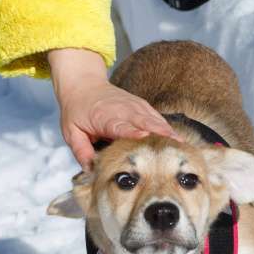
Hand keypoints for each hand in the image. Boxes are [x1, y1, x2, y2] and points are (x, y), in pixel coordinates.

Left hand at [49, 48, 176, 169]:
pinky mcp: (141, 106)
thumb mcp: (71, 131)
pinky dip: (166, 127)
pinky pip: (156, 117)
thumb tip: (92, 170)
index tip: (144, 136)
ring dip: (167, 131)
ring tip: (181, 145)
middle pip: (143, 120)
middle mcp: (122, 109)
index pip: (120, 125)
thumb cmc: (77, 109)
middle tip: (175, 145)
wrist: (83, 84)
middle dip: (159, 131)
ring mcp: (134, 105)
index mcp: (104, 116)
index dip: (132, 131)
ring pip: (153, 118)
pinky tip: (176, 138)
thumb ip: (81, 151)